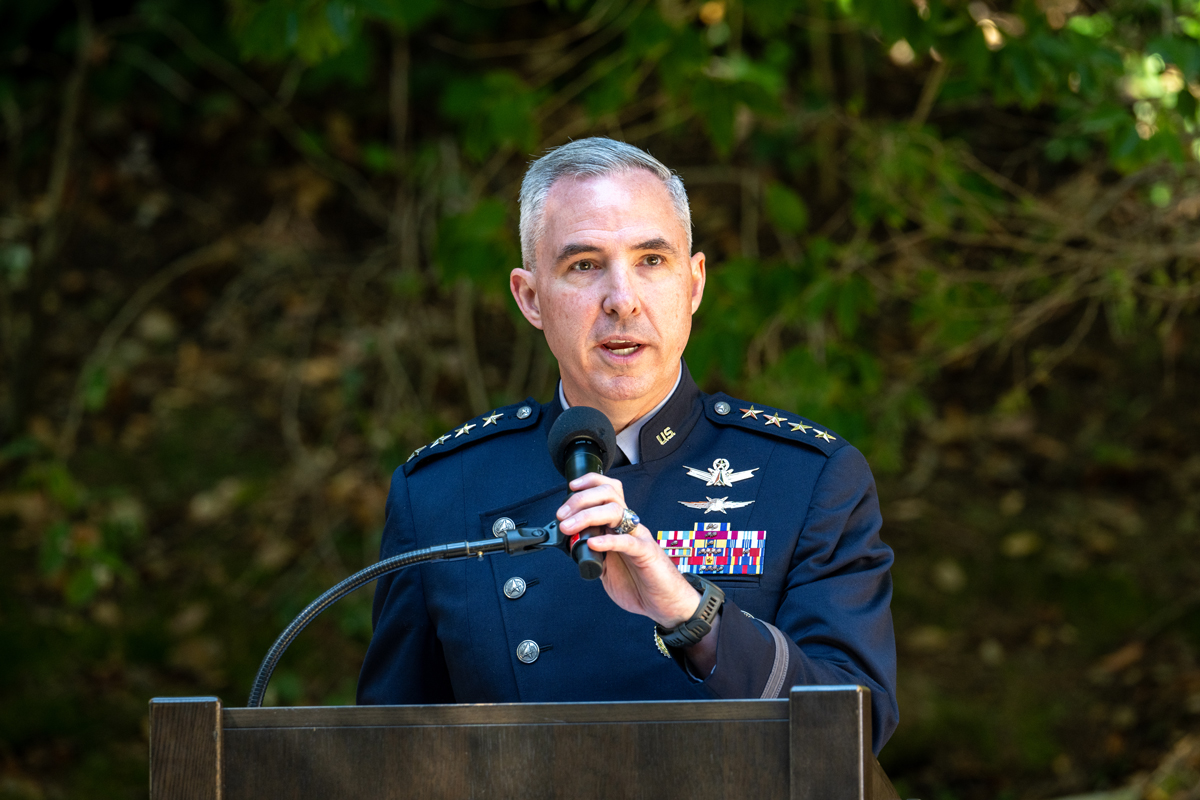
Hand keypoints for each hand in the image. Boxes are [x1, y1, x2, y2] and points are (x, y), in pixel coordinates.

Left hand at [555, 472, 700, 628]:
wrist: (665, 603)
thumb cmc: (640, 583)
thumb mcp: (607, 566)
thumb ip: (592, 553)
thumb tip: (571, 545)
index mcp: (620, 525)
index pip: (607, 491)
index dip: (589, 483)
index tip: (570, 489)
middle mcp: (629, 526)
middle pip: (608, 494)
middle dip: (581, 498)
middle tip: (562, 515)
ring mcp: (638, 537)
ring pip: (615, 511)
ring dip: (587, 515)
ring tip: (570, 527)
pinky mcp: (646, 554)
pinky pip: (627, 541)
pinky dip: (608, 540)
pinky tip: (593, 544)